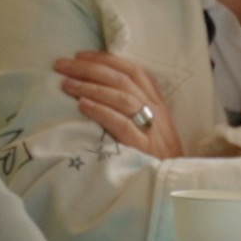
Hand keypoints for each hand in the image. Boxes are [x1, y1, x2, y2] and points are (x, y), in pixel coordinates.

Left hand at [57, 49, 185, 159]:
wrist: (179, 184)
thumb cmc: (161, 157)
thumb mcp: (153, 127)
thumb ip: (135, 110)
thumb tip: (101, 92)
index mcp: (158, 103)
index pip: (134, 72)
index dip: (106, 60)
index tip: (80, 55)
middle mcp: (156, 111)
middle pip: (123, 80)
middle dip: (90, 68)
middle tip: (61, 65)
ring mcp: (152, 129)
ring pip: (122, 98)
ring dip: (91, 87)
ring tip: (66, 84)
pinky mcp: (144, 148)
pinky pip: (122, 125)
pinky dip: (101, 112)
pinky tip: (82, 105)